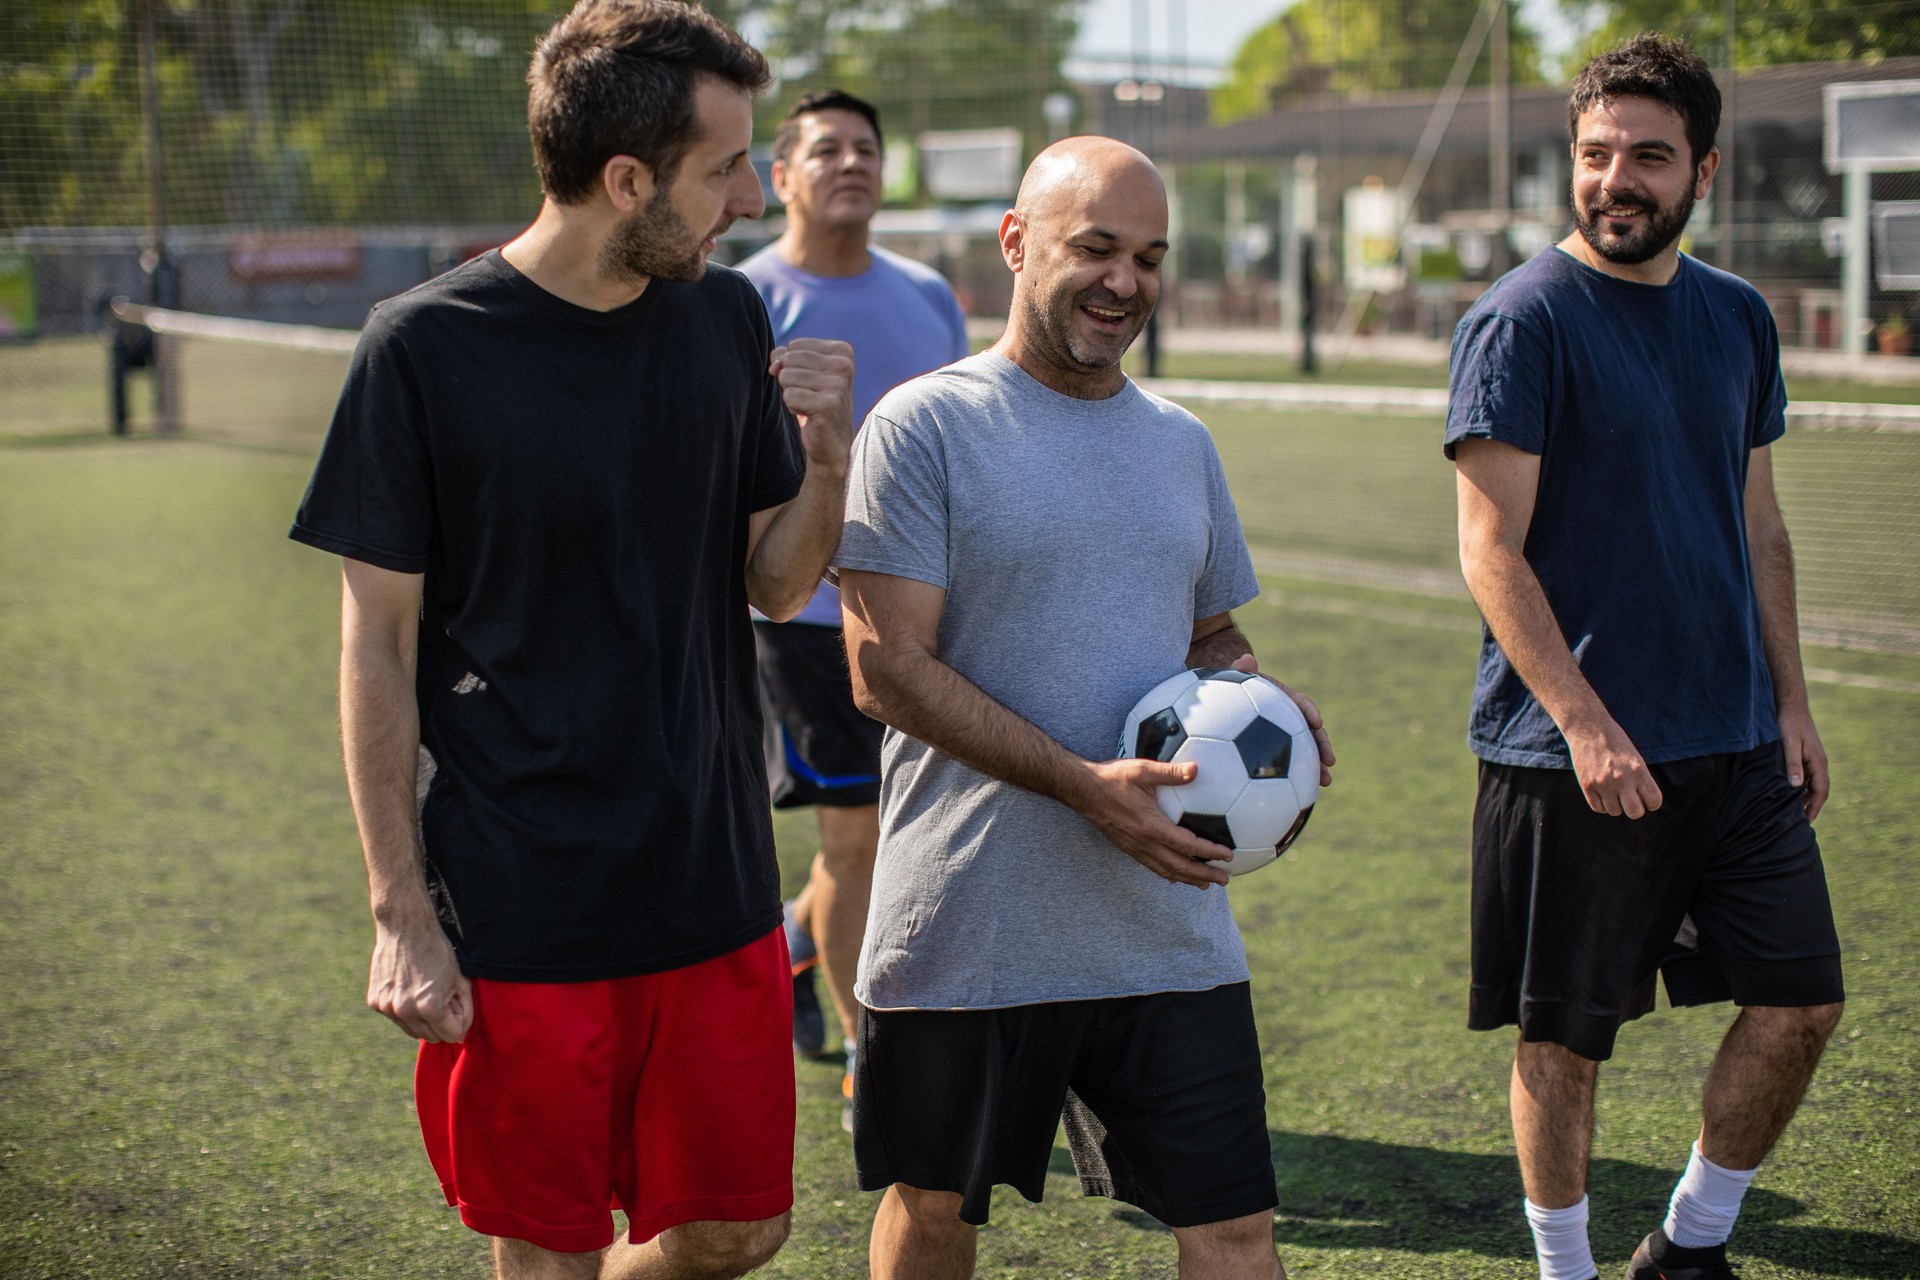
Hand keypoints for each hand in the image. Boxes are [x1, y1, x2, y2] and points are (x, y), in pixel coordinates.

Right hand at [367, 915, 472, 1043]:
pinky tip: (407, 987)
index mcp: (430, 1006)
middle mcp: (406, 1011)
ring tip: (424, 991)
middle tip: (441, 996)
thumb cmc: (437, 951)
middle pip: (431, 1037)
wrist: (405, 928)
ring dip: (422, 1019)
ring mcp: (387, 1008)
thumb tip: (460, 1037)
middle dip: (441, 1022)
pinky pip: (396, 1018)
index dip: (458, 1022)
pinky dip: (405, 1010)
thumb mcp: (460, 980)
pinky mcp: (374, 1003)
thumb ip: (464, 1010)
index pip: (451, 1036)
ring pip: (412, 1031)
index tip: (455, 1004)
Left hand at [770, 338, 854, 468]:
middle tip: (809, 396)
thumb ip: (785, 358)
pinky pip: (789, 396)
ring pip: (786, 377)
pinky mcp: (828, 404)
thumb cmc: (815, 403)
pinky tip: (809, 415)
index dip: (792, 366)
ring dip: (791, 395)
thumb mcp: (802, 373)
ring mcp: (839, 385)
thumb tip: (775, 363)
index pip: (794, 345)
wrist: (831, 443)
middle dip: (790, 380)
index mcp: (843, 351)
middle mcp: (844, 365)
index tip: (811, 383)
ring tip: (809, 405)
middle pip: (789, 359)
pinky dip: (793, 407)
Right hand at [1075, 757, 1233, 888]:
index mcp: (1151, 826)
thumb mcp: (1142, 770)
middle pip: (1180, 867)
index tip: (1228, 857)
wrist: (1082, 790)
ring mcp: (1135, 848)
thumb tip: (1196, 769)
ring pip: (1166, 871)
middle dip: (1204, 875)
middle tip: (1224, 880)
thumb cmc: (1112, 778)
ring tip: (1206, 884)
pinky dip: (1169, 874)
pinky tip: (1176, 876)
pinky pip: (1153, 866)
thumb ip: (1170, 772)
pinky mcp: (1128, 848)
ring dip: (1188, 879)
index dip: (1210, 852)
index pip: (1187, 845)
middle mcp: (1144, 843)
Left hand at [1229, 653, 1334, 786]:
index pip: (1299, 702)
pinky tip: (1302, 794)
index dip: (1309, 711)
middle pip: (1309, 730)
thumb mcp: (1234, 678)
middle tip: (1330, 762)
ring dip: (1317, 766)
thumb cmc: (1229, 688)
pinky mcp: (1278, 750)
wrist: (1224, 700)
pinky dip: (1297, 778)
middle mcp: (1287, 716)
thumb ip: (1241, 670)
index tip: (1317, 722)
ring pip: (1305, 750)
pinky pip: (1290, 763)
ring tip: (1326, 782)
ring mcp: (1284, 734)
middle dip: (1322, 745)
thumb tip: (1245, 658)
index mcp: (1280, 697)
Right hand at [1565, 716, 1661, 818]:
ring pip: (1615, 811)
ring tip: (1614, 792)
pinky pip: (1598, 808)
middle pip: (1635, 813)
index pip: (1654, 801)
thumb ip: (1640, 779)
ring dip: (1616, 805)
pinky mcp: (1587, 785)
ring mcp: (1602, 784)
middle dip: (1635, 809)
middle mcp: (1622, 779)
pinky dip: (1602, 804)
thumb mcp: (1635, 758)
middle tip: (1631, 799)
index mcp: (1638, 771)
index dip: (1652, 802)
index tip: (1646, 797)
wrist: (1588, 728)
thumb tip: (1642, 802)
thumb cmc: (1616, 742)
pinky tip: (1603, 793)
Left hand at [1777, 702, 1828, 820]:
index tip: (1807, 821)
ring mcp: (1813, 757)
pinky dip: (1801, 786)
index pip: (1821, 791)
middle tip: (1799, 821)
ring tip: (1794, 810)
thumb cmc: (1789, 723)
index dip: (1815, 807)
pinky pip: (1807, 775)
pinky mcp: (1805, 754)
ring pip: (1812, 783)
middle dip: (1811, 805)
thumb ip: (1793, 764)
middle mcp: (1819, 761)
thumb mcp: (1789, 744)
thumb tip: (1796, 786)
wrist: (1790, 704)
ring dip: (1806, 796)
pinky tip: (1790, 791)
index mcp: (1818, 762)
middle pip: (1818, 789)